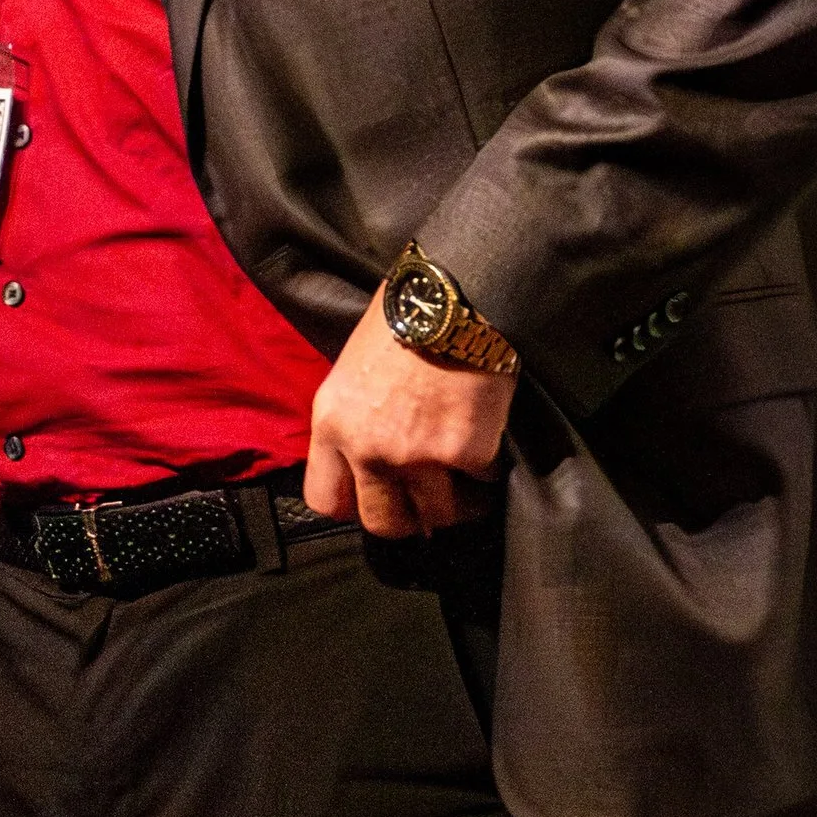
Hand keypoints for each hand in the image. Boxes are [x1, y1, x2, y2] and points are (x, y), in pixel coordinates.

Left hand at [305, 297, 511, 537]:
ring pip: (438, 515)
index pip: (326, 501)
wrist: (457, 293)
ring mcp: (418, 456)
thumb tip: (368, 457)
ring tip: (467, 479)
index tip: (377, 495)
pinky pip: (482, 484)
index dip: (355, 505)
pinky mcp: (467, 453)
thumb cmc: (404, 317)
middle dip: (408, 517)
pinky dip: (489, 471)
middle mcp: (368, 449)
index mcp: (332, 425)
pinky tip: (489, 440)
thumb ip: (353, 421)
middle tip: (427, 499)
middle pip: (384, 523)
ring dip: (456, 502)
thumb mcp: (351, 369)